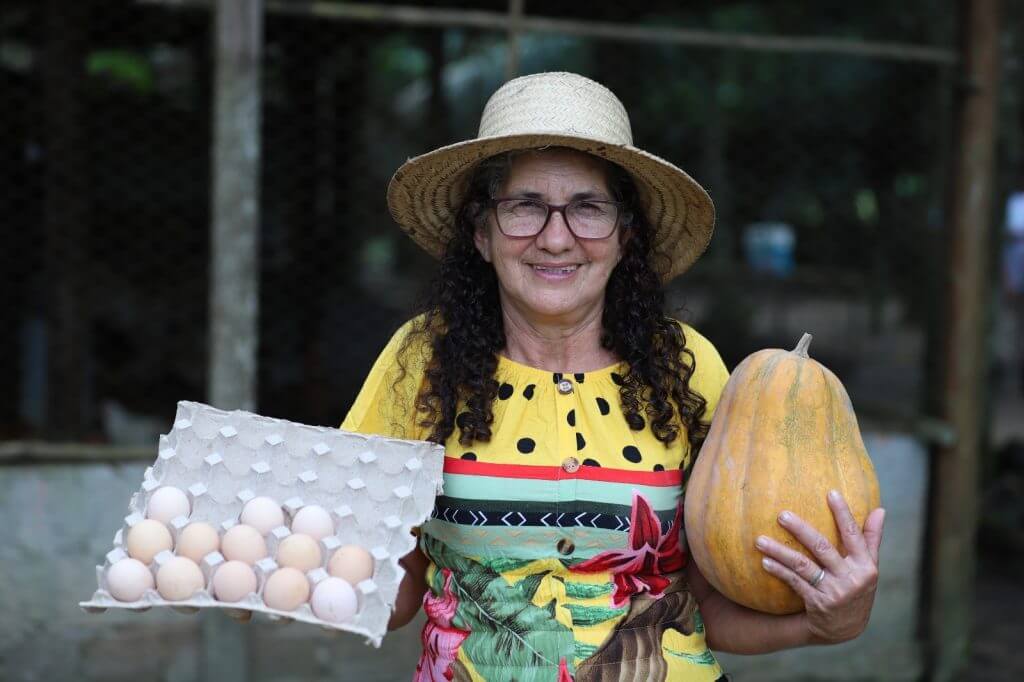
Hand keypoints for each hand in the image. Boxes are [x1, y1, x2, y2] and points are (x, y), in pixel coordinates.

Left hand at [755, 490, 884, 643]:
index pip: (853, 535)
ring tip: (759, 540)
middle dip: (801, 530)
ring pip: (803, 566)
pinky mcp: (817, 603)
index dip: (843, 514)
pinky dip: (779, 571)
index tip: (831, 492)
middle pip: (823, 548)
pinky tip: (764, 561)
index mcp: (865, 565)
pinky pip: (795, 583)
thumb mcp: (869, 567)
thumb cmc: (856, 588)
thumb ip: (872, 539)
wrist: (845, 629)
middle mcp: (851, 578)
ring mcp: (834, 592)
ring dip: (780, 552)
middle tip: (782, 514)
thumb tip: (880, 509)